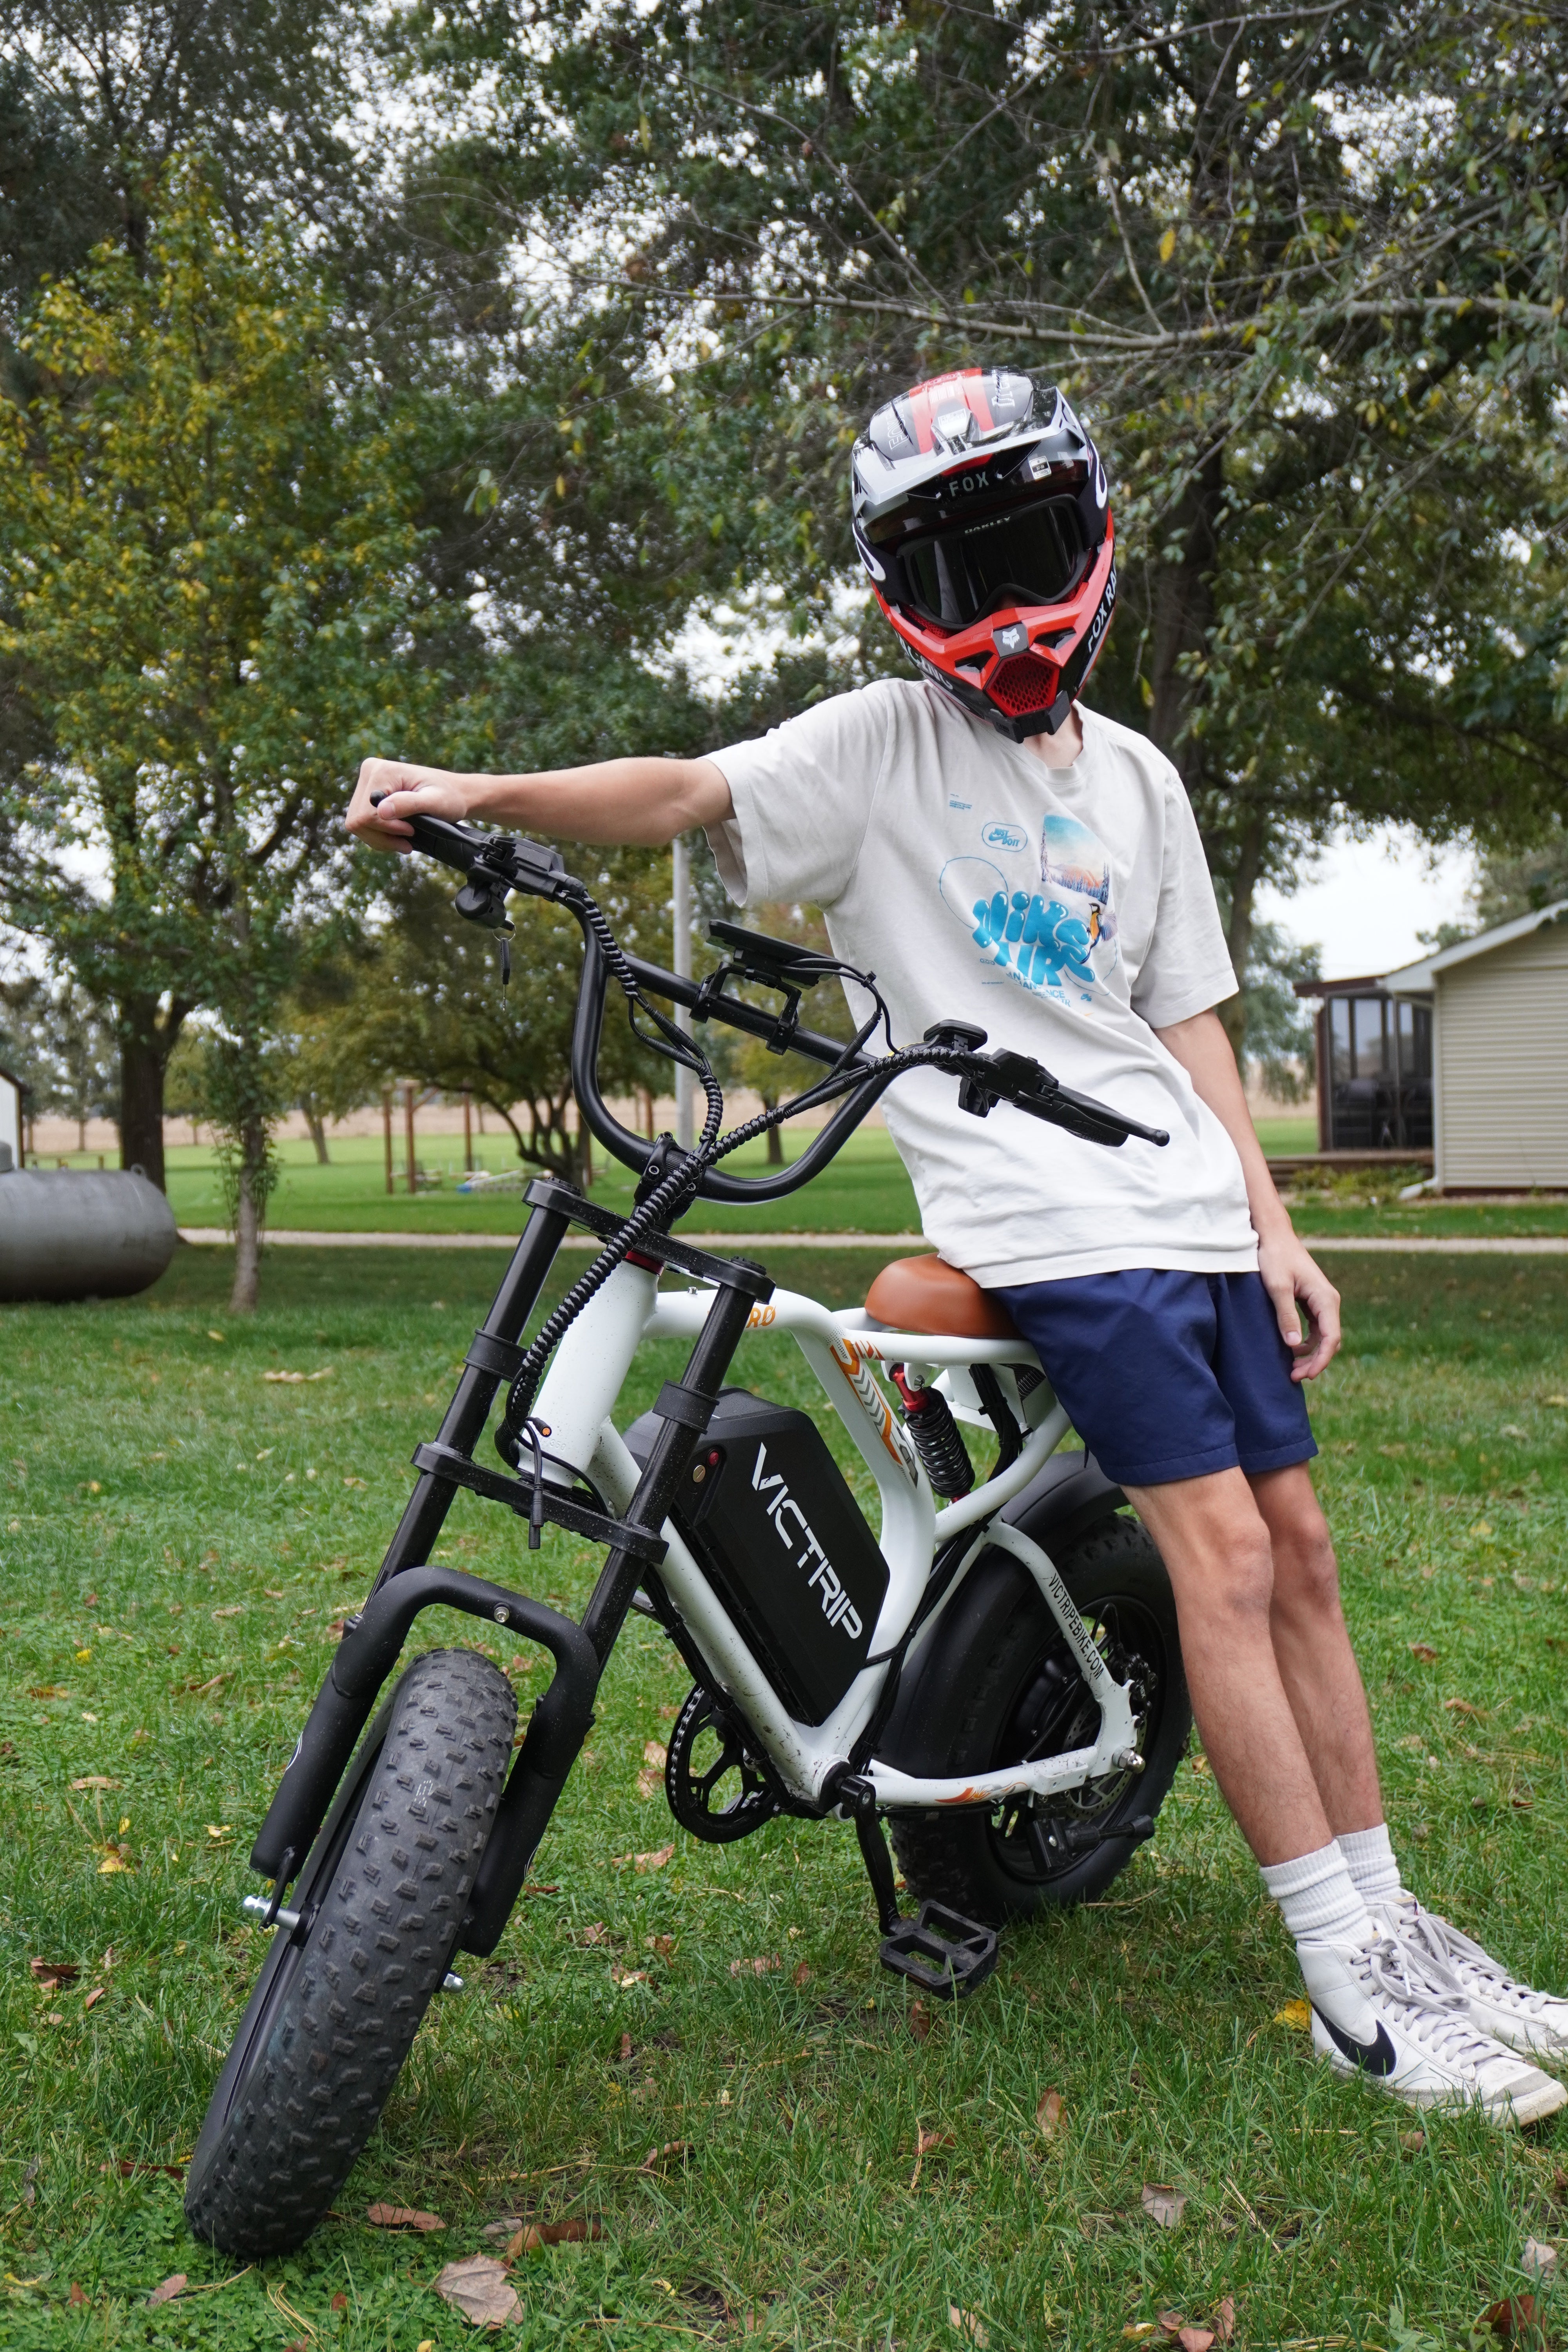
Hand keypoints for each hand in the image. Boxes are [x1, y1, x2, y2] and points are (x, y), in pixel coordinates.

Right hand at [346, 758, 471, 852]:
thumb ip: (409, 804)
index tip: (411, 831)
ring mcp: (366, 784)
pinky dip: (379, 836)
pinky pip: (362, 824)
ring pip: (357, 825)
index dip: (387, 829)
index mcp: (381, 771)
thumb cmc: (449, 797)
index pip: (366, 814)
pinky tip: (398, 836)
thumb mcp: (435, 802)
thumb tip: (381, 811)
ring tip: (405, 841)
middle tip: (407, 842)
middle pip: (357, 821)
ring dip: (381, 839)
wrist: (454, 793)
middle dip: (382, 837)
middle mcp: (369, 773)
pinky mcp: (367, 796)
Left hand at [1257, 1226, 1339, 1380]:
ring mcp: (1321, 1302)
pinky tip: (1290, 1349)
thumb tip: (1295, 1345)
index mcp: (1325, 1298)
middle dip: (1315, 1362)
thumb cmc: (1275, 1257)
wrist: (1273, 1236)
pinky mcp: (1311, 1301)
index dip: (1321, 1360)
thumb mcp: (1277, 1288)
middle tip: (1294, 1377)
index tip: (1305, 1376)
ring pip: (1322, 1336)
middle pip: (1330, 1340)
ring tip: (1291, 1369)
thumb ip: (1286, 1316)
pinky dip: (1306, 1342)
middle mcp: (1329, 1301)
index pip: (1331, 1338)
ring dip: (1310, 1354)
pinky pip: (1315, 1328)